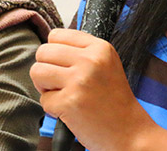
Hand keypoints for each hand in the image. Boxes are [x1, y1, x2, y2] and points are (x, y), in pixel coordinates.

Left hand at [30, 28, 156, 149]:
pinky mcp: (69, 102)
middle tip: (59, 83)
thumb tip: (49, 47)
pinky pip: (43, 99)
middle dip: (46, 69)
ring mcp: (79, 81)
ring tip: (62, 94)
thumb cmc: (114, 101)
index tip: (63, 65)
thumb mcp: (106, 64)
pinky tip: (69, 111)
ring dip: (44, 86)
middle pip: (43, 52)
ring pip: (37, 72)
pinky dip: (52, 108)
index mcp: (99, 48)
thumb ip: (81, 51)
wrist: (129, 132)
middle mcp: (90, 61)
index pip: (56, 35)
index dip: (54, 52)